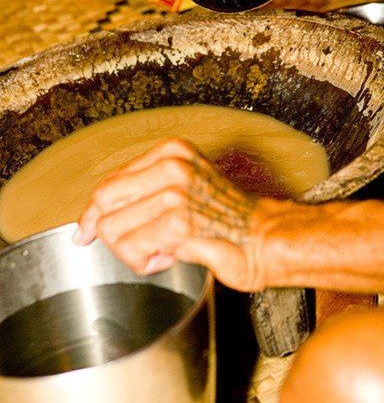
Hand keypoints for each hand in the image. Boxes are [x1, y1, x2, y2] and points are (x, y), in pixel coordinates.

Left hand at [73, 138, 269, 291]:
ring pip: (113, 231)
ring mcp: (175, 194)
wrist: (266, 236)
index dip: (94, 212)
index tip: (85, 230)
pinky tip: (173, 255)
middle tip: (142, 244)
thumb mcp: (184, 185)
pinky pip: (132, 252)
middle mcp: (172, 166)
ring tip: (167, 247)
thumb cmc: (226, 217)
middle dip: (114, 233)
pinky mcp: (178, 225)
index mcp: (172, 152)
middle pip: (103, 204)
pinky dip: (147, 263)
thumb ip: (144, 189)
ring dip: (134, 251)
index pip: (110, 182)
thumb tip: (94, 216)